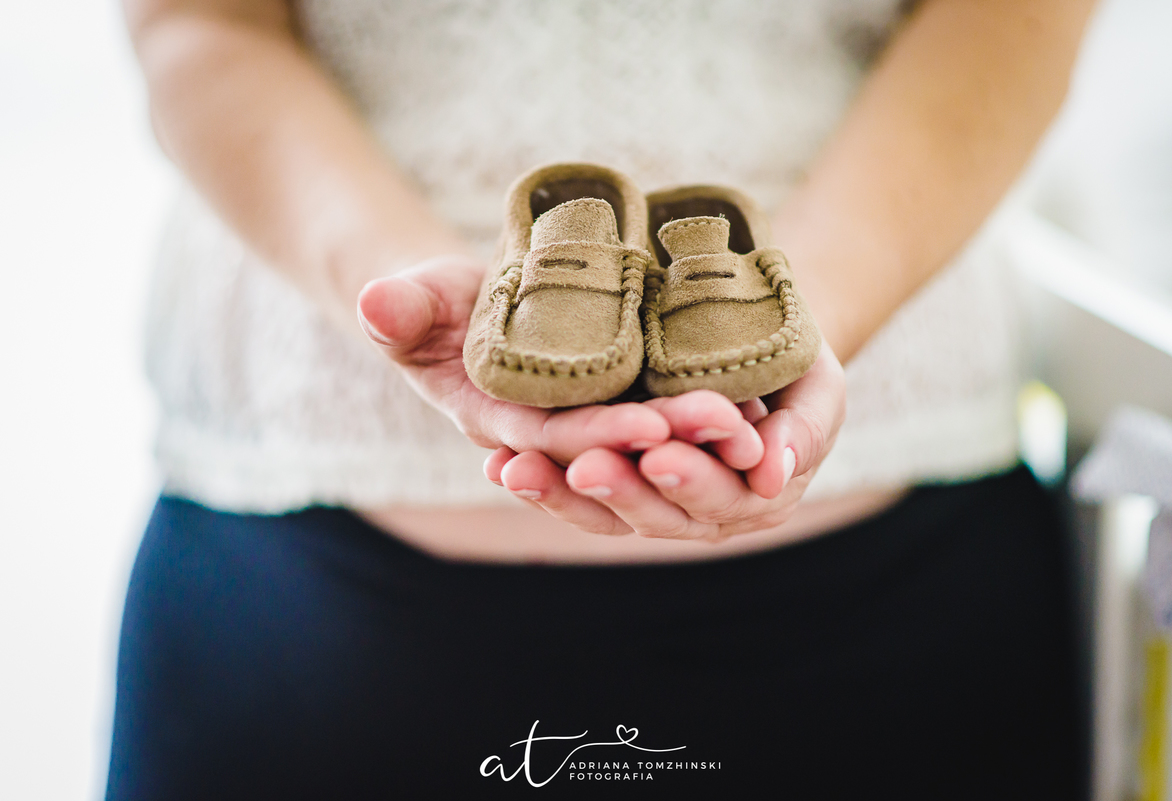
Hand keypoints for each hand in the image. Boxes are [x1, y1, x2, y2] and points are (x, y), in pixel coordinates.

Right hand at [356, 256, 745, 464]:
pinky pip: (664, 426)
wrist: (468, 307)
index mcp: (501, 425)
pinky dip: (702, 423)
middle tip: (723, 422)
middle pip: (614, 451)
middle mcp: (551, 439)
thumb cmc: (439, 303)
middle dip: (668, 444)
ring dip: (696, 442)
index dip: (598, 436)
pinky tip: (754, 411)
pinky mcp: (617, 408)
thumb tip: (375, 301)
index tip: (648, 423)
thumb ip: (402, 308)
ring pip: (645, 449)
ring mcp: (588, 425)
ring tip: (747, 422)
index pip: (553, 441)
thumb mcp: (420, 298)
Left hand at [487, 342, 845, 541]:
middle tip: (583, 466)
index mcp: (755, 497)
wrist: (754, 344)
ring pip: (605, 512)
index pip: (720, 497)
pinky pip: (575, 492)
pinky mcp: (614, 481)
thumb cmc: (796, 361)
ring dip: (560, 494)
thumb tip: (774, 472)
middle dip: (618, 490)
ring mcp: (653, 501)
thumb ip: (807, 428)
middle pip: (655, 513)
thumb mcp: (820, 385)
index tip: (659, 457)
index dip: (691, 479)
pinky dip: (539, 481)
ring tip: (517, 470)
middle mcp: (700, 512)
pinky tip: (499, 465)